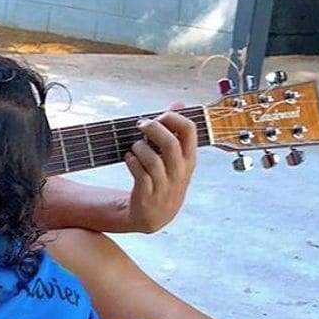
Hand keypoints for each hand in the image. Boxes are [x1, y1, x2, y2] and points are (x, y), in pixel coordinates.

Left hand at [122, 103, 197, 232]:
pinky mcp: (148, 195)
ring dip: (139, 148)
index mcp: (189, 159)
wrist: (153, 216)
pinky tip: (129, 159)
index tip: (159, 116)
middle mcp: (180, 172)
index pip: (189, 130)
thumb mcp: (173, 157)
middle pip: (170, 144)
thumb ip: (174, 129)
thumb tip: (178, 102)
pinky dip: (131, 161)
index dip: (173, 117)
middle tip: (140, 125)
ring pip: (152, 159)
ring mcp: (165, 185)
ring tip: (134, 147)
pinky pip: (140, 174)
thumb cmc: (162, 178)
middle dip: (152, 129)